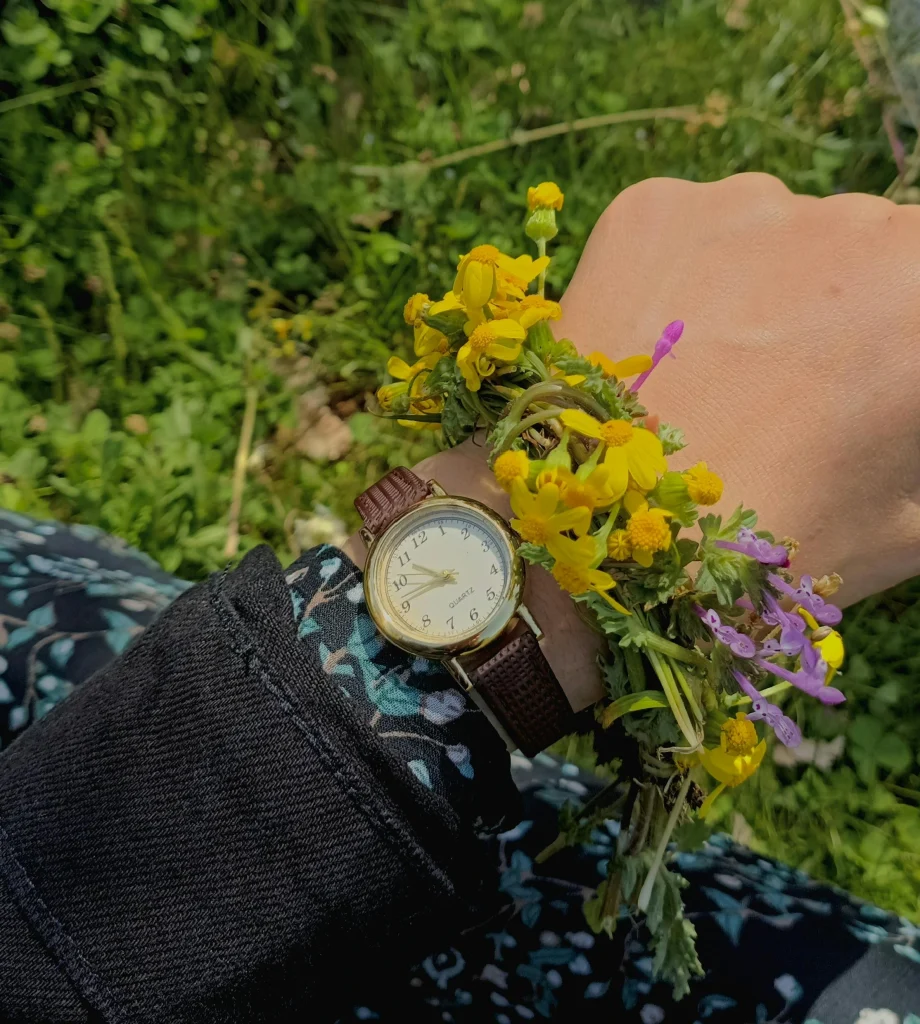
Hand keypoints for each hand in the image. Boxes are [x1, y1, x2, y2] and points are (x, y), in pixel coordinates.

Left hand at [354, 174, 919, 710]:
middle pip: (859, 253)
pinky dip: (676, 276)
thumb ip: (916, 448)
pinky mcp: (651, 209)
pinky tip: (656, 351)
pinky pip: (683, 233)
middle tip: (783, 392)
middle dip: (837, 312)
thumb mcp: (906, 523)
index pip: (913, 301)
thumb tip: (896, 415)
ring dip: (758, 285)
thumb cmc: (764, 543)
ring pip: (770, 233)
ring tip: (710, 375)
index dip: (888, 351)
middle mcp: (854, 223)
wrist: (597, 536)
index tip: (855, 390)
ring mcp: (743, 204)